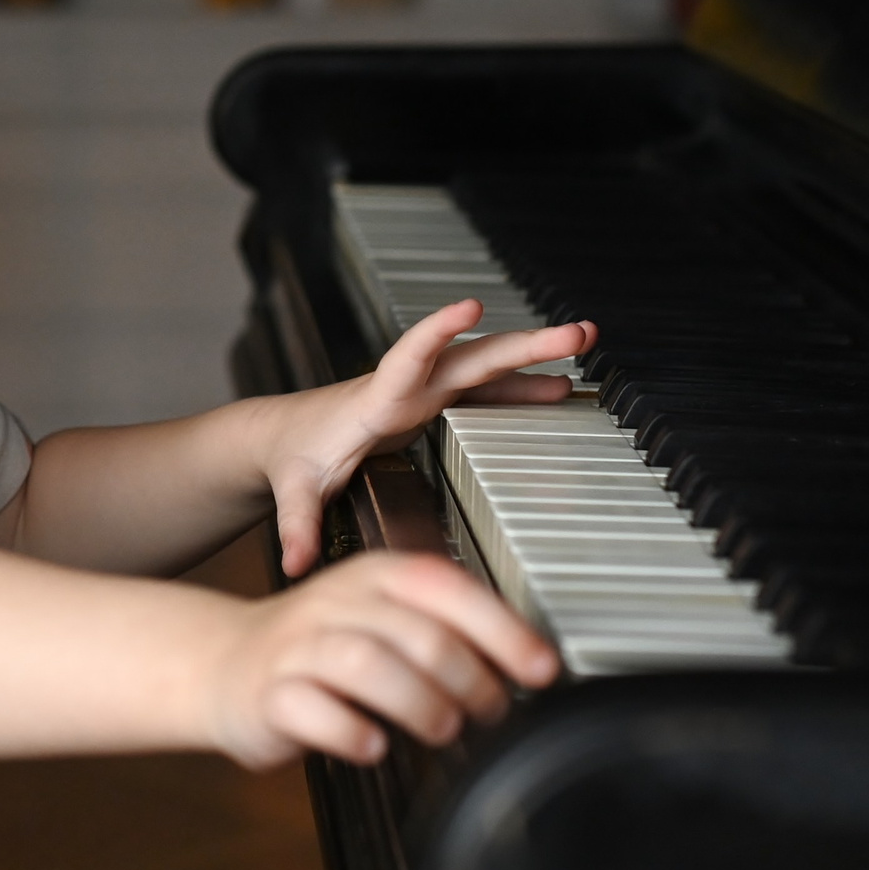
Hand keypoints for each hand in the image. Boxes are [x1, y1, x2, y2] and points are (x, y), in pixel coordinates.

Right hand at [205, 550, 558, 767]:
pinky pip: (311, 708)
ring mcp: (298, 646)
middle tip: (488, 710)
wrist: (226, 662)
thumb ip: (445, 630)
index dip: (501, 628)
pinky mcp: (270, 693)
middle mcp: (335, 603)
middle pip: (416, 632)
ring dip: (420, 703)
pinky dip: (351, 730)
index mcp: (372, 577)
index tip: (540, 668)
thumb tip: (527, 661)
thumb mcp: (381, 618)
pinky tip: (373, 745)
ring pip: (366, 662)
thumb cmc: (321, 647)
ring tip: (442, 728)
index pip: (444, 586)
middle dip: (469, 679)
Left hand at [263, 299, 595, 577]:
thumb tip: (294, 563)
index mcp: (375, 401)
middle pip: (470, 358)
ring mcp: (422, 391)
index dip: (436, 333)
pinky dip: (519, 387)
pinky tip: (555, 388)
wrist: (285, 434)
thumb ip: (297, 526)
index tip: (469, 307)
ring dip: (532, 356)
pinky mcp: (431, 402)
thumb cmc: (291, 456)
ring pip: (484, 366)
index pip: (407, 359)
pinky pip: (483, 389)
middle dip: (523, 344)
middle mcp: (405, 388)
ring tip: (583, 342)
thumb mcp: (293, 491)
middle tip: (576, 334)